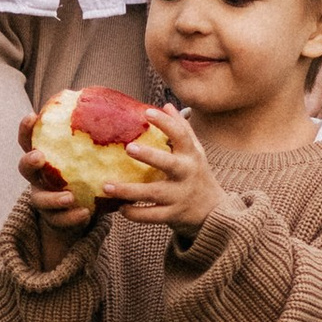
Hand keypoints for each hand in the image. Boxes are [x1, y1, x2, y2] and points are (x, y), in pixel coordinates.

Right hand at [14, 115, 95, 233]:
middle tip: (40, 156)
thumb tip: (130, 117)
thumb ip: (100, 142)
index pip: (29, 140)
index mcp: (45, 158)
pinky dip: (71, 217)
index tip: (32, 117)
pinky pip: (59, 219)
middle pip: (25, 168)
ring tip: (70, 197)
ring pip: (40, 199)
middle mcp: (39, 178)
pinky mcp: (54, 219)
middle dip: (29, 161)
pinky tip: (85, 213)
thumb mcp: (90, 158)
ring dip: (53, 198)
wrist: (81, 212)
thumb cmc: (86, 175)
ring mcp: (44, 199)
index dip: (26, 129)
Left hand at [106, 103, 227, 235]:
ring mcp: (179, 196)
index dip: (165, 123)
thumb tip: (167, 105)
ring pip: (152, 193)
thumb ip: (182, 129)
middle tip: (128, 147)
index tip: (147, 112)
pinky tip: (121, 207)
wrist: (214, 213)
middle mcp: (185, 174)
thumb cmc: (198, 175)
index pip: (181, 135)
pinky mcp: (173, 215)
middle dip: (149, 156)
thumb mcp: (196, 152)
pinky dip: (135, 213)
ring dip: (129, 190)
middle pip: (168, 164)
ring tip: (107, 186)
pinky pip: (151, 216)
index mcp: (190, 155)